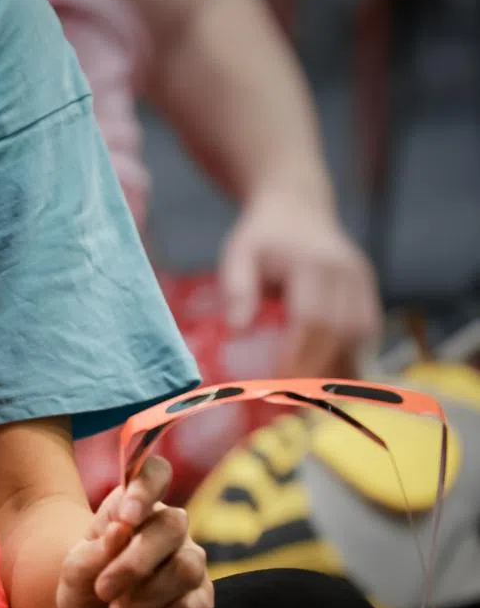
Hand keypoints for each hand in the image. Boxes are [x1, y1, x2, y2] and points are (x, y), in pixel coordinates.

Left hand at [56, 456, 212, 607]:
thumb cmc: (84, 582)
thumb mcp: (74, 569)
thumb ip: (94, 551)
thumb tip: (121, 529)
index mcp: (136, 504)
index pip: (155, 473)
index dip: (146, 489)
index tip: (125, 519)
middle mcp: (170, 526)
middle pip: (174, 527)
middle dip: (136, 563)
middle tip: (103, 590)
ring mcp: (190, 561)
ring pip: (186, 569)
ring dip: (146, 597)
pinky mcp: (200, 599)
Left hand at [219, 188, 383, 377]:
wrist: (296, 207)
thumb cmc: (261, 237)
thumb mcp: (238, 254)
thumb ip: (238, 289)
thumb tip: (238, 330)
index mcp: (314, 263)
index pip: (313, 318)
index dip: (300, 354)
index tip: (281, 382)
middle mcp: (346, 271)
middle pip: (341, 332)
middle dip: (320, 369)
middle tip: (295, 400)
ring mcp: (363, 279)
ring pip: (361, 335)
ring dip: (340, 367)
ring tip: (313, 396)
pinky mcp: (369, 288)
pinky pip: (367, 329)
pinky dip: (352, 355)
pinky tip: (331, 377)